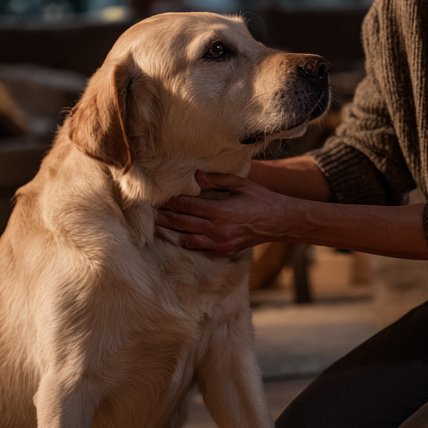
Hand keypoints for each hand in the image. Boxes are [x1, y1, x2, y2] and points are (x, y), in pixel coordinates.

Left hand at [155, 171, 293, 257]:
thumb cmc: (261, 200)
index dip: (170, 202)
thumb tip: (195, 176)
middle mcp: (217, 230)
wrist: (280, 222)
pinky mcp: (223, 252)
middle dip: (164, 217)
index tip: (157, 197)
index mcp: (220, 211)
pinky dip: (184, 244)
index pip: (187, 206)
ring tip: (155, 226)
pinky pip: (198, 249)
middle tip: (147, 213)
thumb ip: (218, 180)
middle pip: (181, 223)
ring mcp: (220, 244)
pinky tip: (174, 238)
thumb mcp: (241, 184)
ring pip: (185, 240)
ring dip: (169, 233)